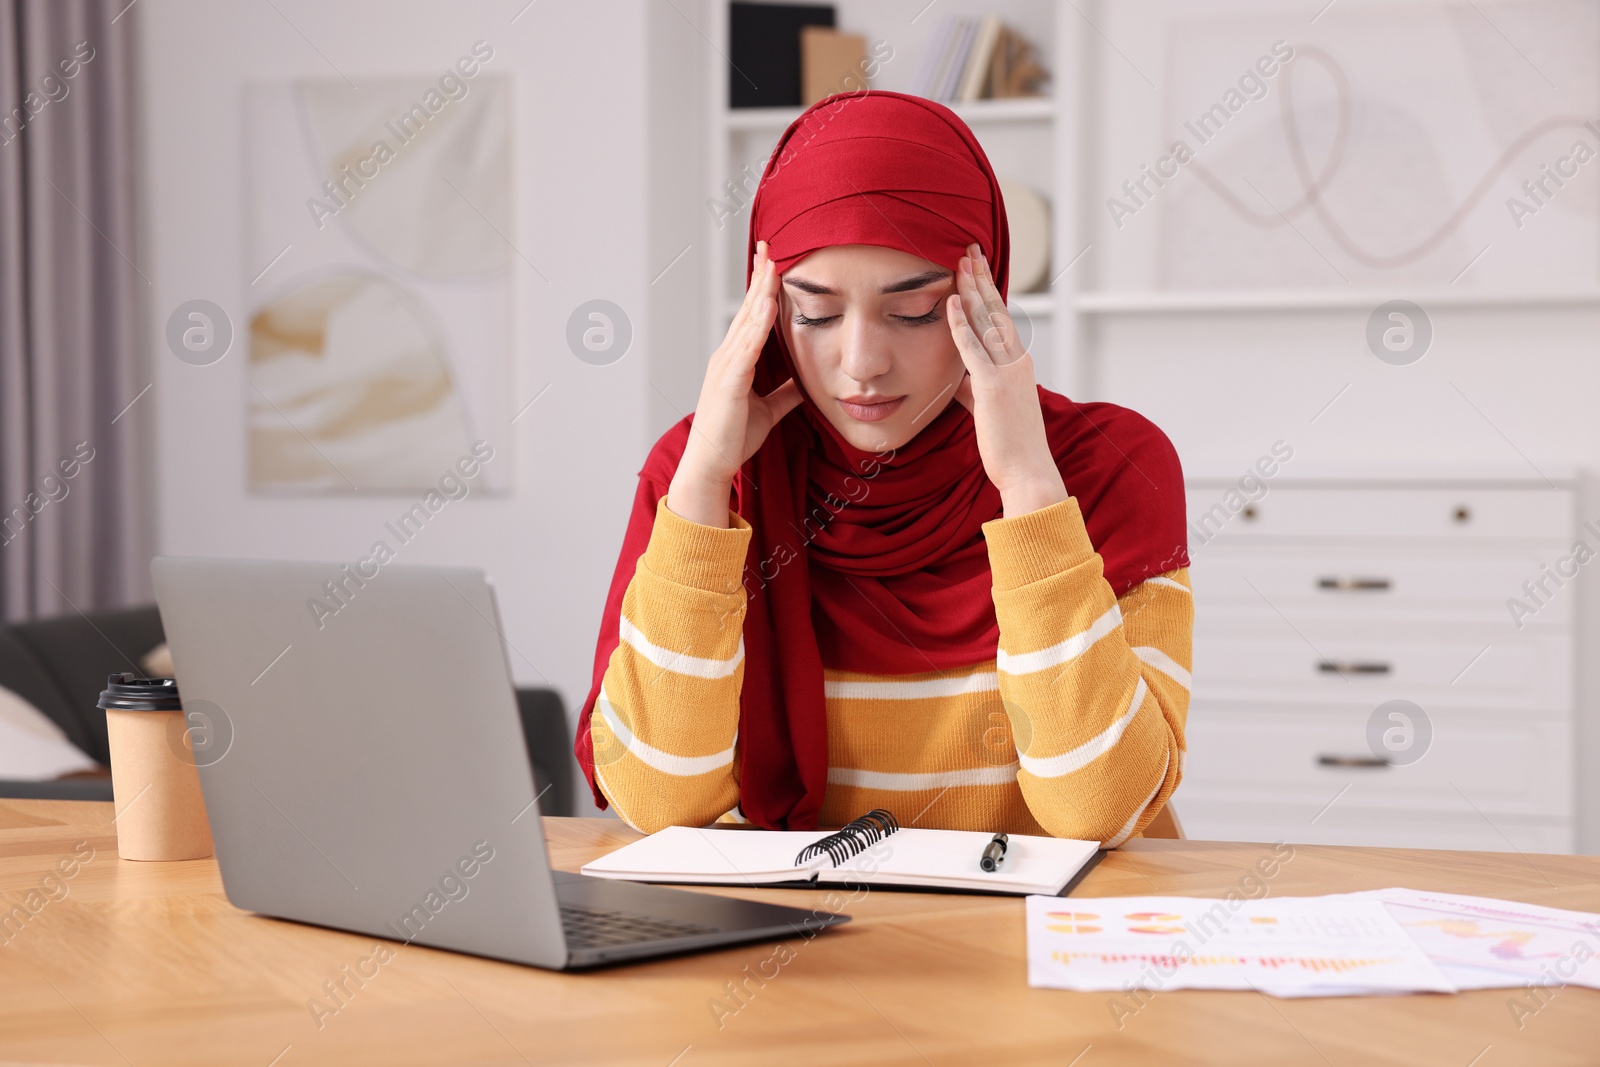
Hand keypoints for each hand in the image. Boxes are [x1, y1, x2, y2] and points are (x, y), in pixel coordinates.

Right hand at [668, 240, 804, 526]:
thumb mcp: (770, 410)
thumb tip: (806, 381)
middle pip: (747, 309)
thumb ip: (786, 393)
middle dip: (760, 277)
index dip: (763, 289)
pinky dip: (758, 324)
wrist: (712, 462)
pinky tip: (767, 304)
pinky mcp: (729, 381)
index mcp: (737, 360)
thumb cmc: (733, 437)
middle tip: (769, 247)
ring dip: (760, 291)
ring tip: (771, 264)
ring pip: (747, 320)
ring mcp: (726, 366)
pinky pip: (747, 346)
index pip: (752, 317)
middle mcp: (728, 356)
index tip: (773, 263)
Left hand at [946, 242, 1067, 516]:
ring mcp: (1007, 371)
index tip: (976, 268)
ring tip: (960, 261)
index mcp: (1019, 364)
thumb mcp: (988, 411)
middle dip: (981, 278)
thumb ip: (973, 390)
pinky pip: (973, 348)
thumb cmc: (1010, 446)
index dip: (987, 291)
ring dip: (972, 289)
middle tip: (970, 249)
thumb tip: (957, 381)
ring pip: (987, 321)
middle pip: (996, 310)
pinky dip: (961, 323)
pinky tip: (951, 301)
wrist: (1028, 472)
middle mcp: (1017, 361)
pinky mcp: (993, 386)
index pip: (1001, 319)